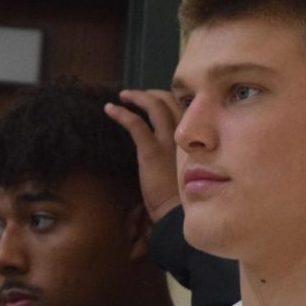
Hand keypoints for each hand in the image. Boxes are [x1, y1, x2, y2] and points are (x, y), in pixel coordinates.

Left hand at [104, 89, 181, 221]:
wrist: (179, 211)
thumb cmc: (182, 195)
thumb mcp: (186, 167)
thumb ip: (180, 151)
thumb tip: (167, 145)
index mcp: (195, 137)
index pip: (183, 106)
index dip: (166, 99)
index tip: (153, 99)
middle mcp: (186, 133)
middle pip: (170, 100)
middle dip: (151, 93)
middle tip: (135, 95)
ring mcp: (169, 140)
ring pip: (155, 106)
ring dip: (137, 97)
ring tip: (123, 96)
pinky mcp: (151, 150)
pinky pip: (135, 123)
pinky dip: (121, 113)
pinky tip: (110, 109)